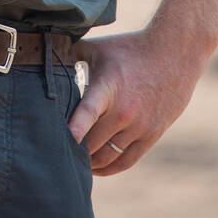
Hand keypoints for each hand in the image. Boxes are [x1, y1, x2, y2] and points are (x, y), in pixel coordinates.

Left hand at [68, 29, 205, 174]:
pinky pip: (126, 160)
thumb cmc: (129, 48)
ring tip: (75, 163)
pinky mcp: (153, 134)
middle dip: (73, 150)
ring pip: (107, 156)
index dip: (75, 129)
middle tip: (55, 153)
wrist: (175, 51)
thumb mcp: (98, 48)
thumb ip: (69, 55)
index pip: (89, 112)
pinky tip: (96, 168)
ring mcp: (140, 125)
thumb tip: (42, 57)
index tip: (62, 142)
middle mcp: (125, 110)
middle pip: (92, 142)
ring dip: (90, 162)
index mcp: (108, 87)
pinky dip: (109, 168)